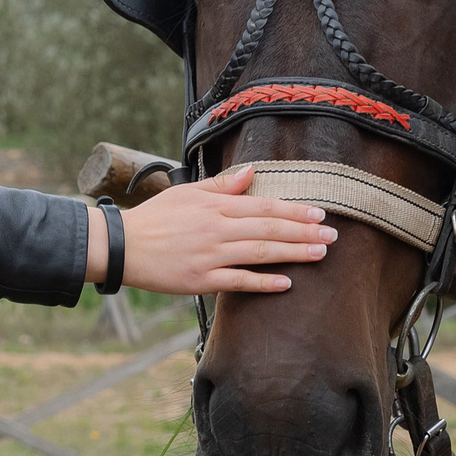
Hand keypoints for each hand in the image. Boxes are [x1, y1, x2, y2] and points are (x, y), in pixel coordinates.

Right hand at [86, 165, 334, 294]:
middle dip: (303, 231)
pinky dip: (263, 282)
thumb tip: (250, 172)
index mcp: (215, 206)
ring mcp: (210, 256)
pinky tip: (286, 283)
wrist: (122, 246)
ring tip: (320, 253)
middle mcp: (217, 229)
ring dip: (293, 253)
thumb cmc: (154, 218)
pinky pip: (238, 281)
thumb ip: (221, 185)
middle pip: (268, 228)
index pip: (262, 206)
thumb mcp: (186, 192)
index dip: (293, 210)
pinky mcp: (201, 280)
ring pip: (259, 252)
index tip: (319, 213)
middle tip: (333, 235)